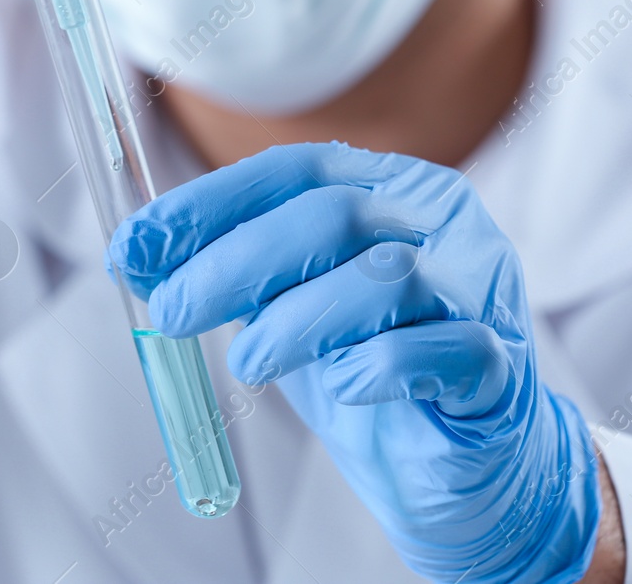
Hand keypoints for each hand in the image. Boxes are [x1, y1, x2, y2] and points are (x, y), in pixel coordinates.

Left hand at [109, 142, 601, 583]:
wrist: (463, 461)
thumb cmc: (371, 369)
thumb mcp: (285, 310)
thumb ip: (229, 277)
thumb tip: (134, 255)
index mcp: (388, 190)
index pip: (295, 170)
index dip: (208, 203)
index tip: (136, 246)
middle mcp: (440, 223)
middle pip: (336, 214)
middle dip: (236, 262)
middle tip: (173, 313)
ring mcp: (476, 289)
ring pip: (389, 275)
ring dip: (299, 318)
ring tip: (248, 362)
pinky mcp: (498, 366)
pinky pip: (447, 348)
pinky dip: (381, 364)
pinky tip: (342, 388)